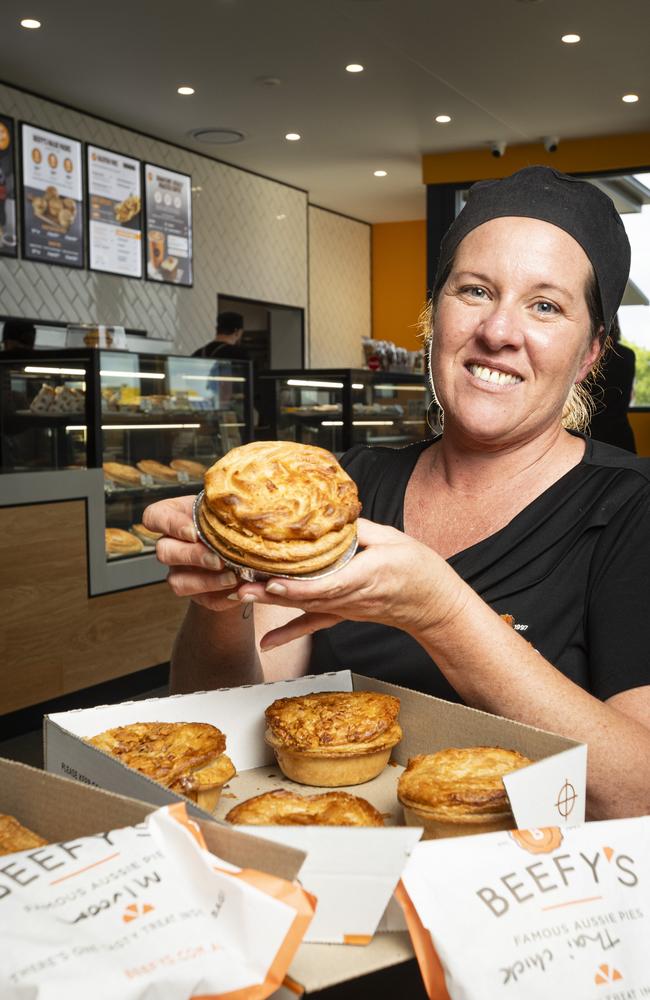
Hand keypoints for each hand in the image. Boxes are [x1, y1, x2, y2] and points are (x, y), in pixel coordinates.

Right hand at [143, 495, 239, 611]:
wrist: (244, 544)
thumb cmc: (230, 516)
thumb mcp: (225, 505)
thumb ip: (225, 503)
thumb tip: (243, 502)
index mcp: (171, 517)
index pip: (154, 517)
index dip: (170, 525)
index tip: (193, 532)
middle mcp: (170, 545)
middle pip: (164, 552)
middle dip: (192, 557)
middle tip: (218, 560)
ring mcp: (179, 571)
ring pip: (179, 582)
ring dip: (206, 582)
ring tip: (233, 578)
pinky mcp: (196, 592)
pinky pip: (203, 599)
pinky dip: (222, 597)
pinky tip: (240, 591)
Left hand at [231, 518, 467, 649]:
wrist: (433, 603)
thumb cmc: (418, 571)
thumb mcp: (392, 539)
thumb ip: (359, 530)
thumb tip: (330, 517)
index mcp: (365, 576)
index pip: (325, 584)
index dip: (296, 585)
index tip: (272, 580)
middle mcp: (351, 597)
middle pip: (306, 596)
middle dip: (271, 593)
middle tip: (240, 586)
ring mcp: (345, 609)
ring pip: (304, 607)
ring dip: (272, 604)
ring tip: (241, 596)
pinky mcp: (343, 614)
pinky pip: (313, 624)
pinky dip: (288, 634)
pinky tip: (267, 643)